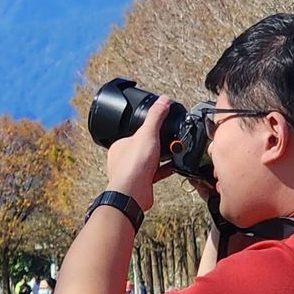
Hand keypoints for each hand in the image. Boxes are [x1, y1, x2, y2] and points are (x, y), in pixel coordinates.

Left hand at [106, 94, 175, 211]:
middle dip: (156, 145)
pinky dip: (165, 169)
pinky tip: (173, 166)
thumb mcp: (147, 133)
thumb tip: (163, 100)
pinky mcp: (143, 183)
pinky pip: (156, 173)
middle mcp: (123, 158)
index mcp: (120, 145)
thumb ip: (156, 116)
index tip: (158, 128)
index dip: (146, 130)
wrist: (134, 193)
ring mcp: (133, 172)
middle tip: (167, 141)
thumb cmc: (133, 165)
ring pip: (149, 161)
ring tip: (172, 152)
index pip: (133, 133)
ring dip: (161, 157)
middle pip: (142, 147)